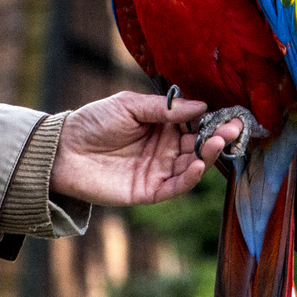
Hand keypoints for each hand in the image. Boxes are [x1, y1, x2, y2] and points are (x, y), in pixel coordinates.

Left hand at [50, 91, 242, 206]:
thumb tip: (201, 107)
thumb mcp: (129, 105)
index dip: (215, 120)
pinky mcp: (149, 191)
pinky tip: (198, 165)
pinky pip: (176, 187)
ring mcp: (159, 170)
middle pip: (200, 145)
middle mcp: (166, 148)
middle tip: (234, 129)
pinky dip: (190, 178)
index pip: (197, 123)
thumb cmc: (93, 121)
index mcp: (163, 125)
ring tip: (218, 142)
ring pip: (193, 165)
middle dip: (219, 137)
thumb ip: (164, 109)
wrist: (63, 150)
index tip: (233, 114)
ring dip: (208, 155)